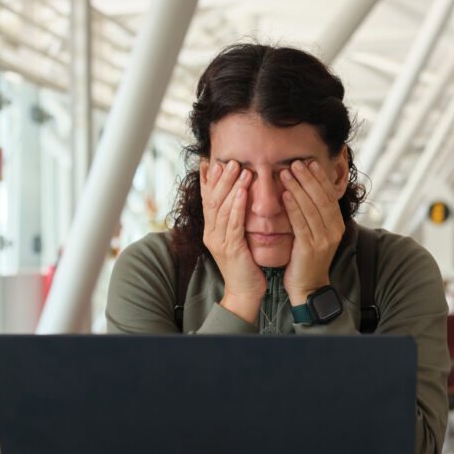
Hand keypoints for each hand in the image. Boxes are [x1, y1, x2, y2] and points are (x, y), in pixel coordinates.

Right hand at [200, 159, 265, 320]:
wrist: (245, 293)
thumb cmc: (246, 265)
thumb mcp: (238, 238)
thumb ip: (236, 220)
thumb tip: (240, 198)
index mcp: (212, 230)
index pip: (207, 199)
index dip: (208, 180)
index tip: (210, 160)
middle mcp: (211, 233)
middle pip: (212, 200)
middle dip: (220, 178)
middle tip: (229, 160)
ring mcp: (218, 241)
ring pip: (221, 208)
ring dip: (230, 187)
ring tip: (239, 169)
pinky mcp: (230, 248)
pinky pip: (232, 223)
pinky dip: (237, 205)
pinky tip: (242, 192)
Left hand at [281, 159, 345, 304]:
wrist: (308, 288)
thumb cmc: (306, 260)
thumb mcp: (314, 234)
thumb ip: (312, 215)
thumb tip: (303, 191)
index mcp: (337, 225)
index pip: (329, 196)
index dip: (320, 178)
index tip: (310, 162)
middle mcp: (333, 231)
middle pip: (321, 198)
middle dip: (309, 178)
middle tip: (296, 162)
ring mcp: (323, 240)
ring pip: (311, 208)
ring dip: (299, 188)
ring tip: (287, 172)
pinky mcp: (310, 248)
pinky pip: (301, 223)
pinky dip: (293, 207)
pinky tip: (285, 194)